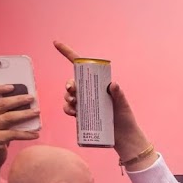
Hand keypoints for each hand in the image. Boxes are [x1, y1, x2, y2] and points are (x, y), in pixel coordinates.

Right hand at [0, 85, 39, 167]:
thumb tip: (24, 101)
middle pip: (1, 104)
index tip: (12, 86)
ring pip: (9, 118)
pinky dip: (26, 134)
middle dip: (18, 100)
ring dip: (25, 114)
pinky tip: (36, 134)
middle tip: (32, 98)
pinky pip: (14, 134)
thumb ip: (2, 112)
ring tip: (37, 112)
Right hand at [53, 41, 151, 162]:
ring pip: (69, 95)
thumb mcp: (123, 106)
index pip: (82, 67)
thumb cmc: (125, 120)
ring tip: (74, 104)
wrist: (124, 139)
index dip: (68, 53)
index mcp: (99, 85)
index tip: (56, 43)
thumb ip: (119, 95)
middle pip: (73, 82)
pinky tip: (71, 112)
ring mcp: (86, 104)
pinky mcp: (82, 115)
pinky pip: (69, 108)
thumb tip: (113, 85)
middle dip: (69, 84)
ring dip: (67, 97)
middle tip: (72, 90)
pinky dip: (67, 108)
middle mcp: (91, 92)